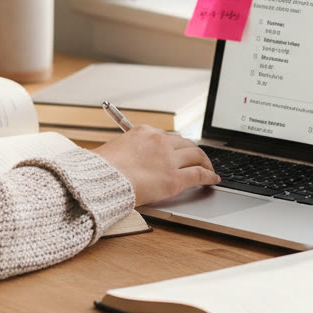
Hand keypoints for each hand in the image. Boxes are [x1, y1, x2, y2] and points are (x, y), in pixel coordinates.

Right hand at [91, 125, 220, 206]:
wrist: (99, 180)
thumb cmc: (100, 169)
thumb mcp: (114, 150)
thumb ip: (129, 151)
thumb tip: (132, 160)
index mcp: (143, 132)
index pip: (166, 137)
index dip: (175, 147)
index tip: (178, 152)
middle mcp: (159, 142)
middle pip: (185, 143)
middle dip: (194, 152)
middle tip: (199, 159)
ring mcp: (168, 160)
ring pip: (196, 155)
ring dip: (205, 162)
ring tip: (208, 168)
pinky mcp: (174, 178)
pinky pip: (199, 174)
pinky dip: (209, 176)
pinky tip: (213, 179)